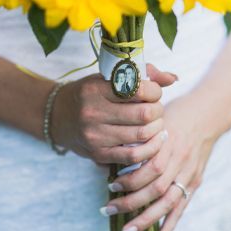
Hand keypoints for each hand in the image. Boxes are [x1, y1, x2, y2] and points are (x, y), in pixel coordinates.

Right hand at [51, 64, 175, 164]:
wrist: (58, 116)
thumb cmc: (90, 94)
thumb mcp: (107, 77)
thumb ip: (142, 74)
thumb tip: (172, 78)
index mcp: (96, 88)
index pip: (138, 89)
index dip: (155, 91)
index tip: (154, 92)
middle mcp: (93, 111)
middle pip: (143, 114)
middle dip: (158, 111)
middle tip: (157, 109)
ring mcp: (94, 135)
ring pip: (141, 135)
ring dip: (156, 129)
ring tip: (156, 124)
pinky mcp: (97, 153)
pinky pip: (132, 156)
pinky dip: (149, 149)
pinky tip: (153, 141)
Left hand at [103, 92, 218, 230]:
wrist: (207, 114)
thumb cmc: (174, 114)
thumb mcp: (154, 119)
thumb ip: (138, 137)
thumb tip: (111, 154)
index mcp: (168, 144)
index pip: (149, 168)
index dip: (129, 180)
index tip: (110, 185)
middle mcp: (180, 161)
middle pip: (156, 189)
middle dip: (131, 203)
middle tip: (107, 209)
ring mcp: (189, 174)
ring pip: (168, 203)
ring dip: (146, 220)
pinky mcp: (195, 183)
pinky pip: (181, 209)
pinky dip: (169, 228)